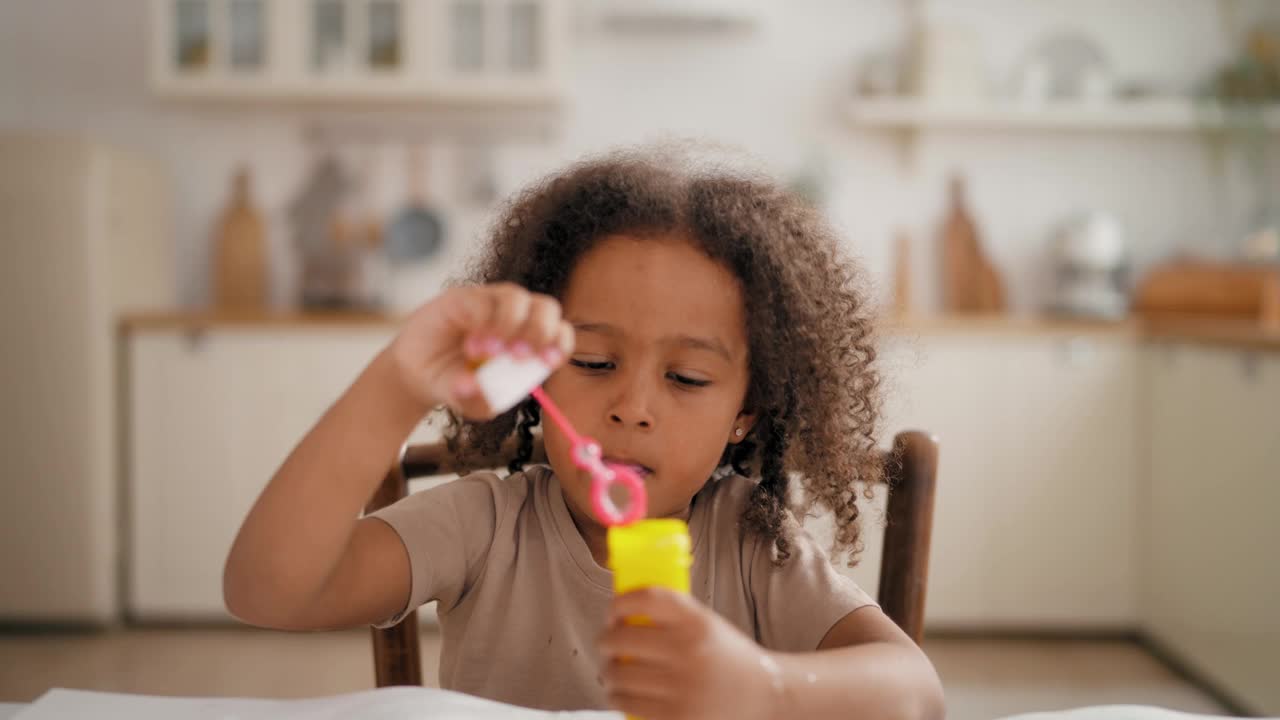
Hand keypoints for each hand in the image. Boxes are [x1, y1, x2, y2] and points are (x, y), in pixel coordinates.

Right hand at [388, 283, 573, 418]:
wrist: (416, 373)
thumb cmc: (455, 383)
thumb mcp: (469, 402)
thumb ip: (479, 401)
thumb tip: (477, 388)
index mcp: (530, 342)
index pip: (559, 333)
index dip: (560, 344)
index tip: (549, 363)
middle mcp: (515, 317)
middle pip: (546, 307)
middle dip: (540, 332)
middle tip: (519, 358)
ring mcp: (490, 304)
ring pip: (517, 297)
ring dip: (509, 326)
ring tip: (488, 354)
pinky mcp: (464, 298)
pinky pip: (482, 300)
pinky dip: (482, 324)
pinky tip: (471, 347)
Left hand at [598, 588, 783, 719]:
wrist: (766, 695)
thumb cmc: (730, 659)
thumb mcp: (708, 625)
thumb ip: (673, 617)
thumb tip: (622, 613)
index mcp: (698, 622)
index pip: (646, 598)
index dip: (620, 603)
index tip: (614, 612)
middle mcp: (690, 651)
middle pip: (621, 638)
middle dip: (605, 640)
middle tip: (607, 643)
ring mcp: (682, 687)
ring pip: (618, 674)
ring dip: (609, 672)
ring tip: (614, 671)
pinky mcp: (676, 717)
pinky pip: (626, 704)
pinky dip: (618, 698)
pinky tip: (622, 694)